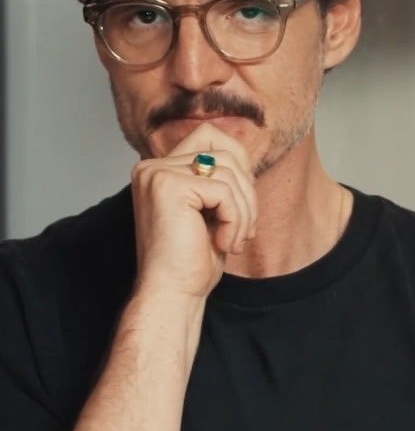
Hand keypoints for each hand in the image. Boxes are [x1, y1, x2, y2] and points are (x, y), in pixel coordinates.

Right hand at [131, 123, 256, 300]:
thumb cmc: (192, 261)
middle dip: (247, 191)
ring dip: (244, 211)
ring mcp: (158, 174)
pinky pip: (224, 191)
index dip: (239, 164)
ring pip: (229, 171)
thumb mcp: (211, 211)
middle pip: (225, 150)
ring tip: (234, 240)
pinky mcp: (169, 186)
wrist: (172, 294)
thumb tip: (247, 153)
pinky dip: (235, 220)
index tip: (240, 206)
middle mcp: (152, 166)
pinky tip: (223, 244)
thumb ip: (220, 178)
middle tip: (244, 229)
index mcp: (159, 169)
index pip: (210, 136)